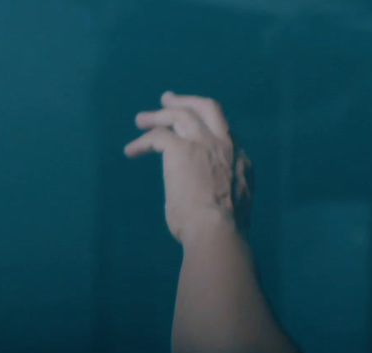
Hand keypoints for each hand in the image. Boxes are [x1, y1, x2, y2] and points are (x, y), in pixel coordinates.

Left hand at [126, 92, 252, 242]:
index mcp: (241, 161)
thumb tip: (206, 203)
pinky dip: (142, 142)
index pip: (223, 134)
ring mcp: (204, 144)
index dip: (206, 131)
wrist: (217, 232)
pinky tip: (131, 151)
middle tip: (167, 100)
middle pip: (208, 108)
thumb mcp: (230, 208)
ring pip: (180, 114)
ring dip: (158, 115)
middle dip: (187, 101)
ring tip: (140, 121)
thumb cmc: (222, 232)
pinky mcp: (181, 149)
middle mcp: (226, 146)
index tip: (192, 133)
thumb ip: (220, 195)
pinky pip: (158, 136)